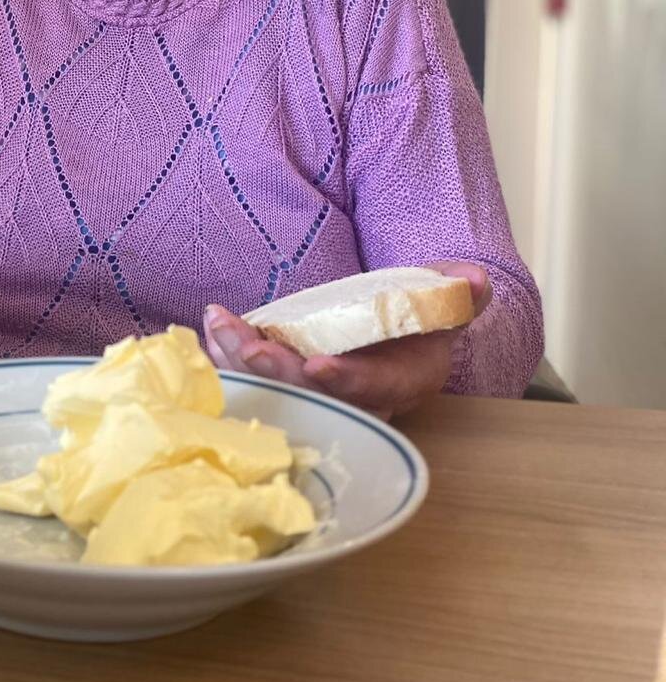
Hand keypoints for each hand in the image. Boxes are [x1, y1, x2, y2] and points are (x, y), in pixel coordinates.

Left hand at [203, 262, 491, 419]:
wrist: (404, 326)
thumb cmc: (424, 313)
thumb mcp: (447, 299)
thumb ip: (459, 292)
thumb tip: (473, 281)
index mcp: (403, 382)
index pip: (374, 389)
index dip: (347, 381)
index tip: (317, 365)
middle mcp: (360, 400)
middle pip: (315, 398)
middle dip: (277, 374)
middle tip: (247, 344)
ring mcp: (324, 396)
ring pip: (279, 390)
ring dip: (243, 362)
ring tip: (217, 325)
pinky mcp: (294, 383)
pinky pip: (259, 378)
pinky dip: (231, 357)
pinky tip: (208, 331)